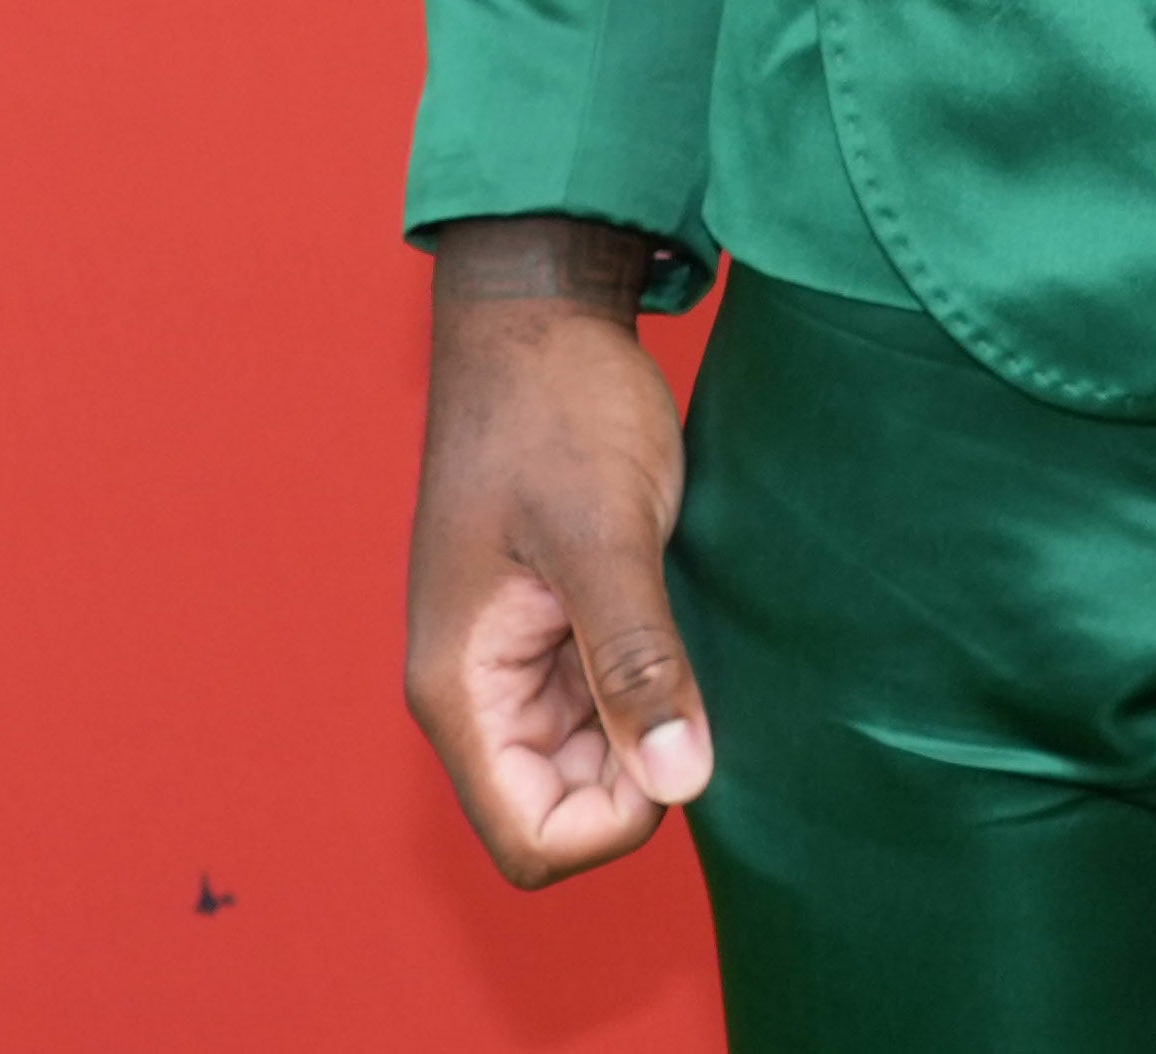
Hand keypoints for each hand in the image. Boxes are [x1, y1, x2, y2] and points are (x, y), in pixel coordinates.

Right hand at [401, 219, 717, 884]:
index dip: (615, 823)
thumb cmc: (556, 409)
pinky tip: (686, 624)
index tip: (676, 741)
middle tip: (695, 678)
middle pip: (562, 811)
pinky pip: (604, 702)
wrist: (540, 315)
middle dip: (638, 776)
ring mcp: (514, 660)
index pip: (531, 839)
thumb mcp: (606, 533)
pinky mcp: (553, 625)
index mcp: (460, 688)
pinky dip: (651, 686)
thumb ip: (637, 661)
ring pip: (590, 761)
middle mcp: (478, 691)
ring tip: (689, 636)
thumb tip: (681, 784)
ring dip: (648, 727)